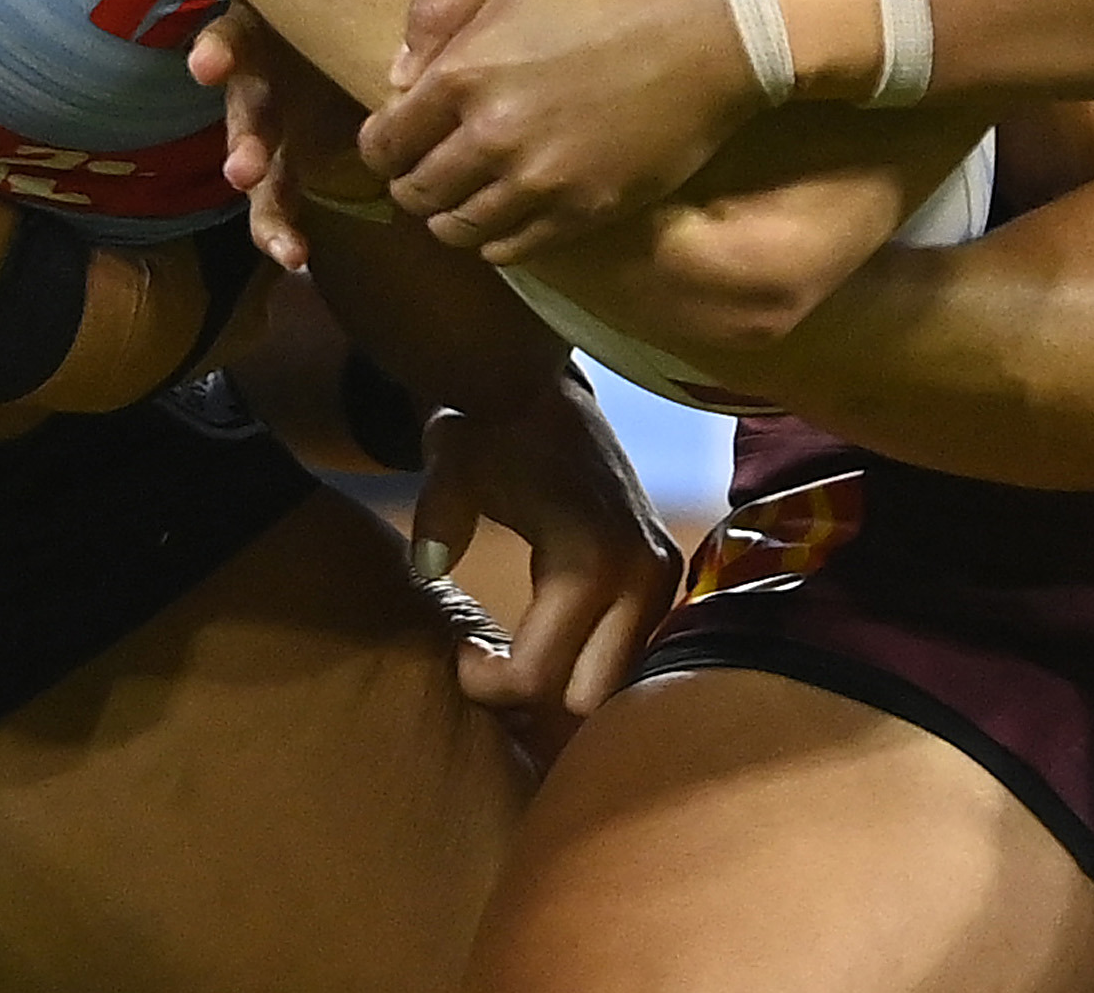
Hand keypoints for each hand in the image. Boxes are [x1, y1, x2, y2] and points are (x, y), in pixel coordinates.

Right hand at [180, 0, 375, 271]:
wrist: (347, 45)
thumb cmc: (313, 5)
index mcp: (257, 39)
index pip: (229, 41)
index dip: (218, 53)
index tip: (208, 68)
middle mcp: (255, 86)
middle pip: (243, 115)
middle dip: (242, 142)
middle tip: (241, 168)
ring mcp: (269, 131)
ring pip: (257, 170)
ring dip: (262, 203)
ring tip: (278, 242)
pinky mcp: (287, 167)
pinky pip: (280, 205)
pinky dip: (282, 234)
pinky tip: (294, 260)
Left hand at [358, 0, 756, 262]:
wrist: (713, 26)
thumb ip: (439, 13)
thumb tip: (399, 74)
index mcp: (463, 74)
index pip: (386, 141)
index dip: (380, 145)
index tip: (392, 140)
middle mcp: (491, 138)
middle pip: (417, 193)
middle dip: (410, 183)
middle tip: (424, 170)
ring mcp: (540, 182)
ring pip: (459, 230)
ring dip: (449, 216)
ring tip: (461, 198)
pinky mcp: (585, 212)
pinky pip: (513, 249)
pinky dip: (494, 239)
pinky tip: (503, 216)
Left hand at [409, 361, 677, 732]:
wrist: (546, 394)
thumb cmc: (490, 432)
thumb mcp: (452, 463)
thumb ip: (439, 517)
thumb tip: (428, 569)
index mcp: (589, 559)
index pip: (538, 677)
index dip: (487, 685)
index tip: (459, 652)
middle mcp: (641, 577)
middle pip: (585, 700)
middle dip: (530, 700)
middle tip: (487, 665)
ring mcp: (661, 580)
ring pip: (614, 685)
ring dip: (562, 685)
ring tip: (511, 654)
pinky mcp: (665, 578)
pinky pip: (629, 654)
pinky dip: (587, 662)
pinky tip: (546, 638)